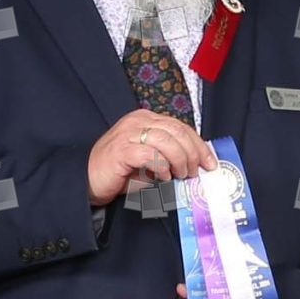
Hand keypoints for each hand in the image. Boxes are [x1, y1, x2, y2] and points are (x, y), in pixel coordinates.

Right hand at [87, 112, 213, 207]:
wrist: (89, 179)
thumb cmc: (121, 172)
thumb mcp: (152, 161)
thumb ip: (171, 156)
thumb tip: (197, 164)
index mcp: (147, 119)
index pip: (181, 127)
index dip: (199, 145)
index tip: (210, 163)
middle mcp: (138, 121)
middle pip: (177, 131)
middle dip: (193, 154)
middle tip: (195, 172)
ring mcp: (128, 133)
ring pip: (167, 141)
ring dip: (180, 160)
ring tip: (180, 175)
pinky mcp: (121, 150)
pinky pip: (151, 155)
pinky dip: (162, 167)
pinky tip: (163, 177)